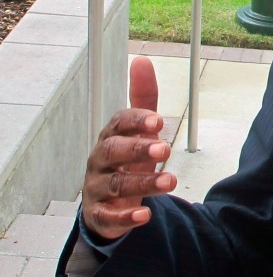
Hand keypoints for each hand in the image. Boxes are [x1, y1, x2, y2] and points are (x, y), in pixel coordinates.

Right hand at [81, 56, 177, 239]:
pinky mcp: (100, 215)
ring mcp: (97, 188)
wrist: (107, 200)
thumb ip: (143, 98)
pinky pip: (109, 217)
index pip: (119, 123)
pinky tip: (145, 215)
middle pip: (114, 152)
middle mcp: (100, 160)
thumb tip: (142, 60)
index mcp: (111, 136)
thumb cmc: (125, 159)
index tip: (159, 121)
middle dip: (139, 149)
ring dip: (143, 182)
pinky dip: (126, 217)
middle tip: (165, 148)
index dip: (137, 121)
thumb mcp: (137, 129)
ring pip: (115, 185)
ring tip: (171, 181)